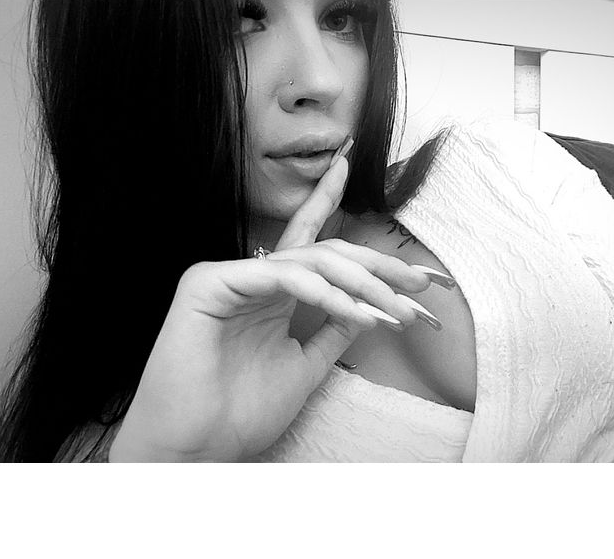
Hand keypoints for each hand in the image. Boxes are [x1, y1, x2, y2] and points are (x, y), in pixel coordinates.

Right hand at [109, 154, 432, 461]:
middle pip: (323, 250)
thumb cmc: (240, 413)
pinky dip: (326, 294)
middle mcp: (250, 277)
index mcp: (269, 293)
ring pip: (309, 260)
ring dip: (362, 284)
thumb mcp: (304, 365)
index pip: (307, 239)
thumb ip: (331, 331)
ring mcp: (228, 276)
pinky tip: (358, 313)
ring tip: (397, 310)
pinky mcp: (209, 283)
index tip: (350, 163)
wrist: (195, 450)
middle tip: (418, 282)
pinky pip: (283, 278)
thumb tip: (370, 305)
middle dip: (376, 264)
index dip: (327, 198)